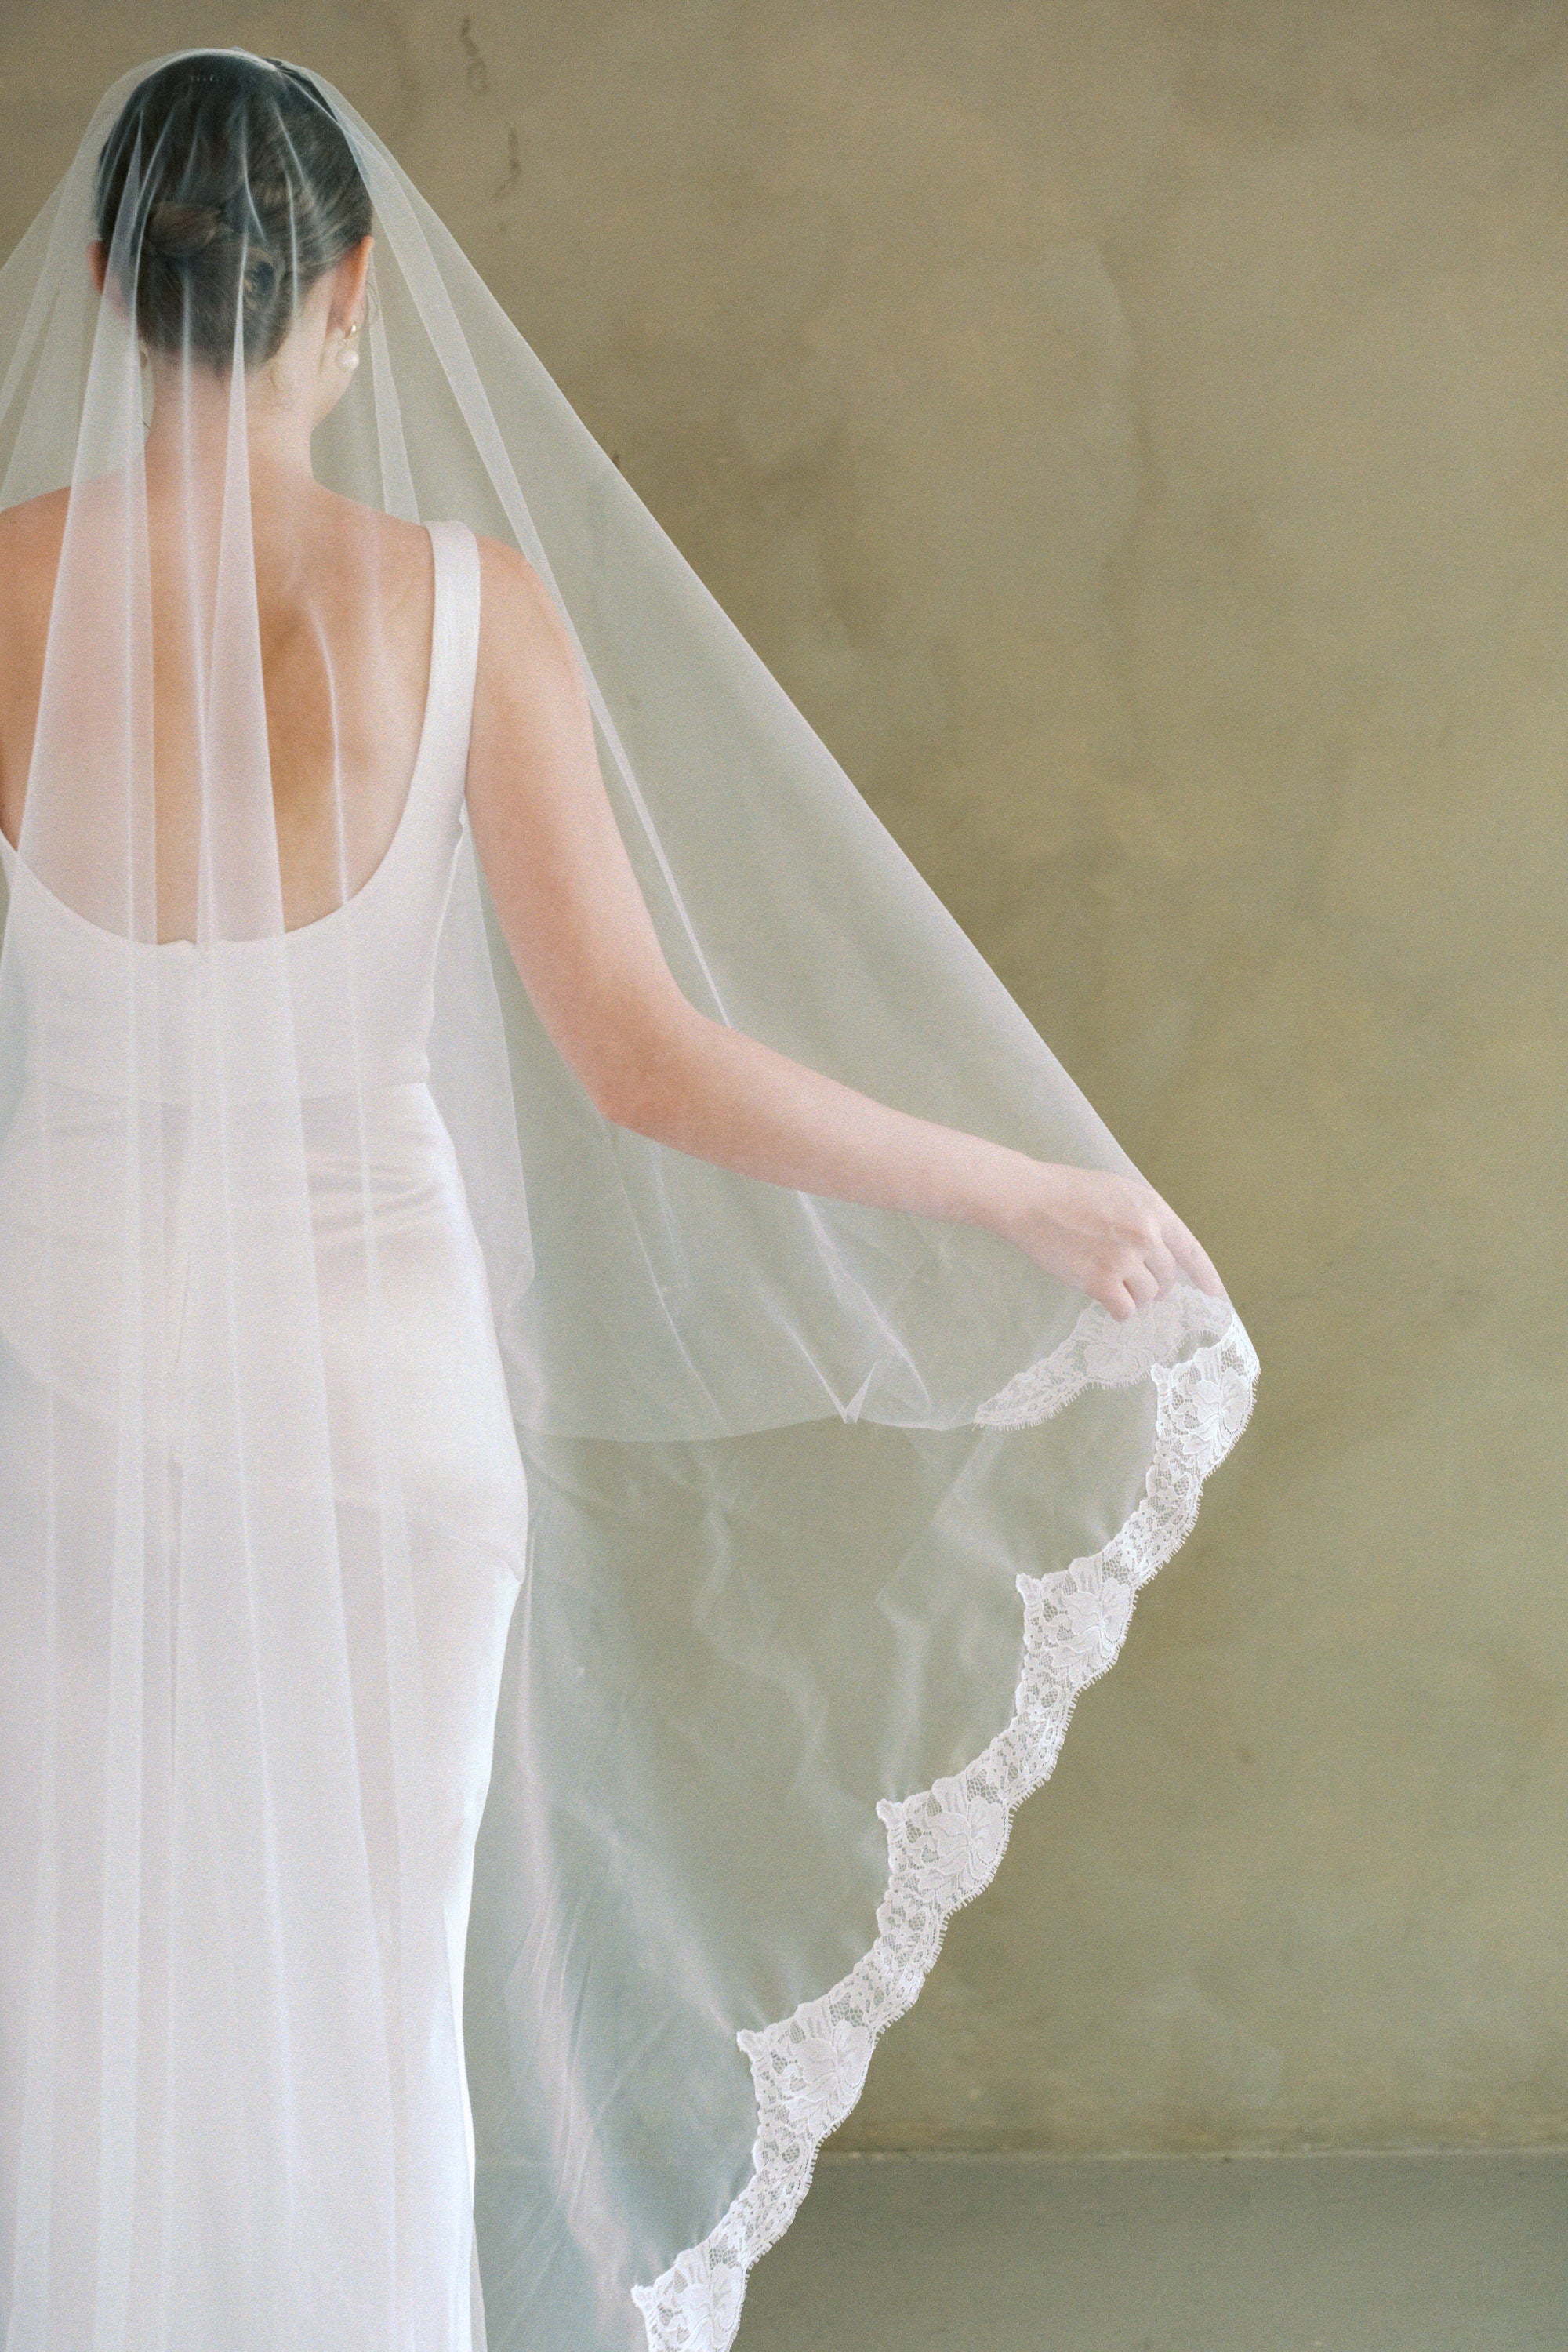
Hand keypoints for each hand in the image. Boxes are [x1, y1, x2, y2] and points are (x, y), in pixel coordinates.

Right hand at [998, 1160, 1225, 1322]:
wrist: (1030, 1199)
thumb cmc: (1069, 1191)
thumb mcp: (1120, 1192)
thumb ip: (1145, 1218)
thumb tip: (1161, 1249)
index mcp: (1153, 1210)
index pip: (1191, 1250)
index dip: (1205, 1275)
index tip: (1214, 1293)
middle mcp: (1145, 1236)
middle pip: (1169, 1278)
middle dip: (1157, 1286)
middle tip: (1136, 1282)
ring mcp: (1123, 1259)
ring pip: (1148, 1296)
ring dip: (1135, 1297)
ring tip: (1115, 1285)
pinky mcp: (1100, 1281)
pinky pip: (1125, 1309)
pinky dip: (1118, 1310)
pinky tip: (1106, 1300)